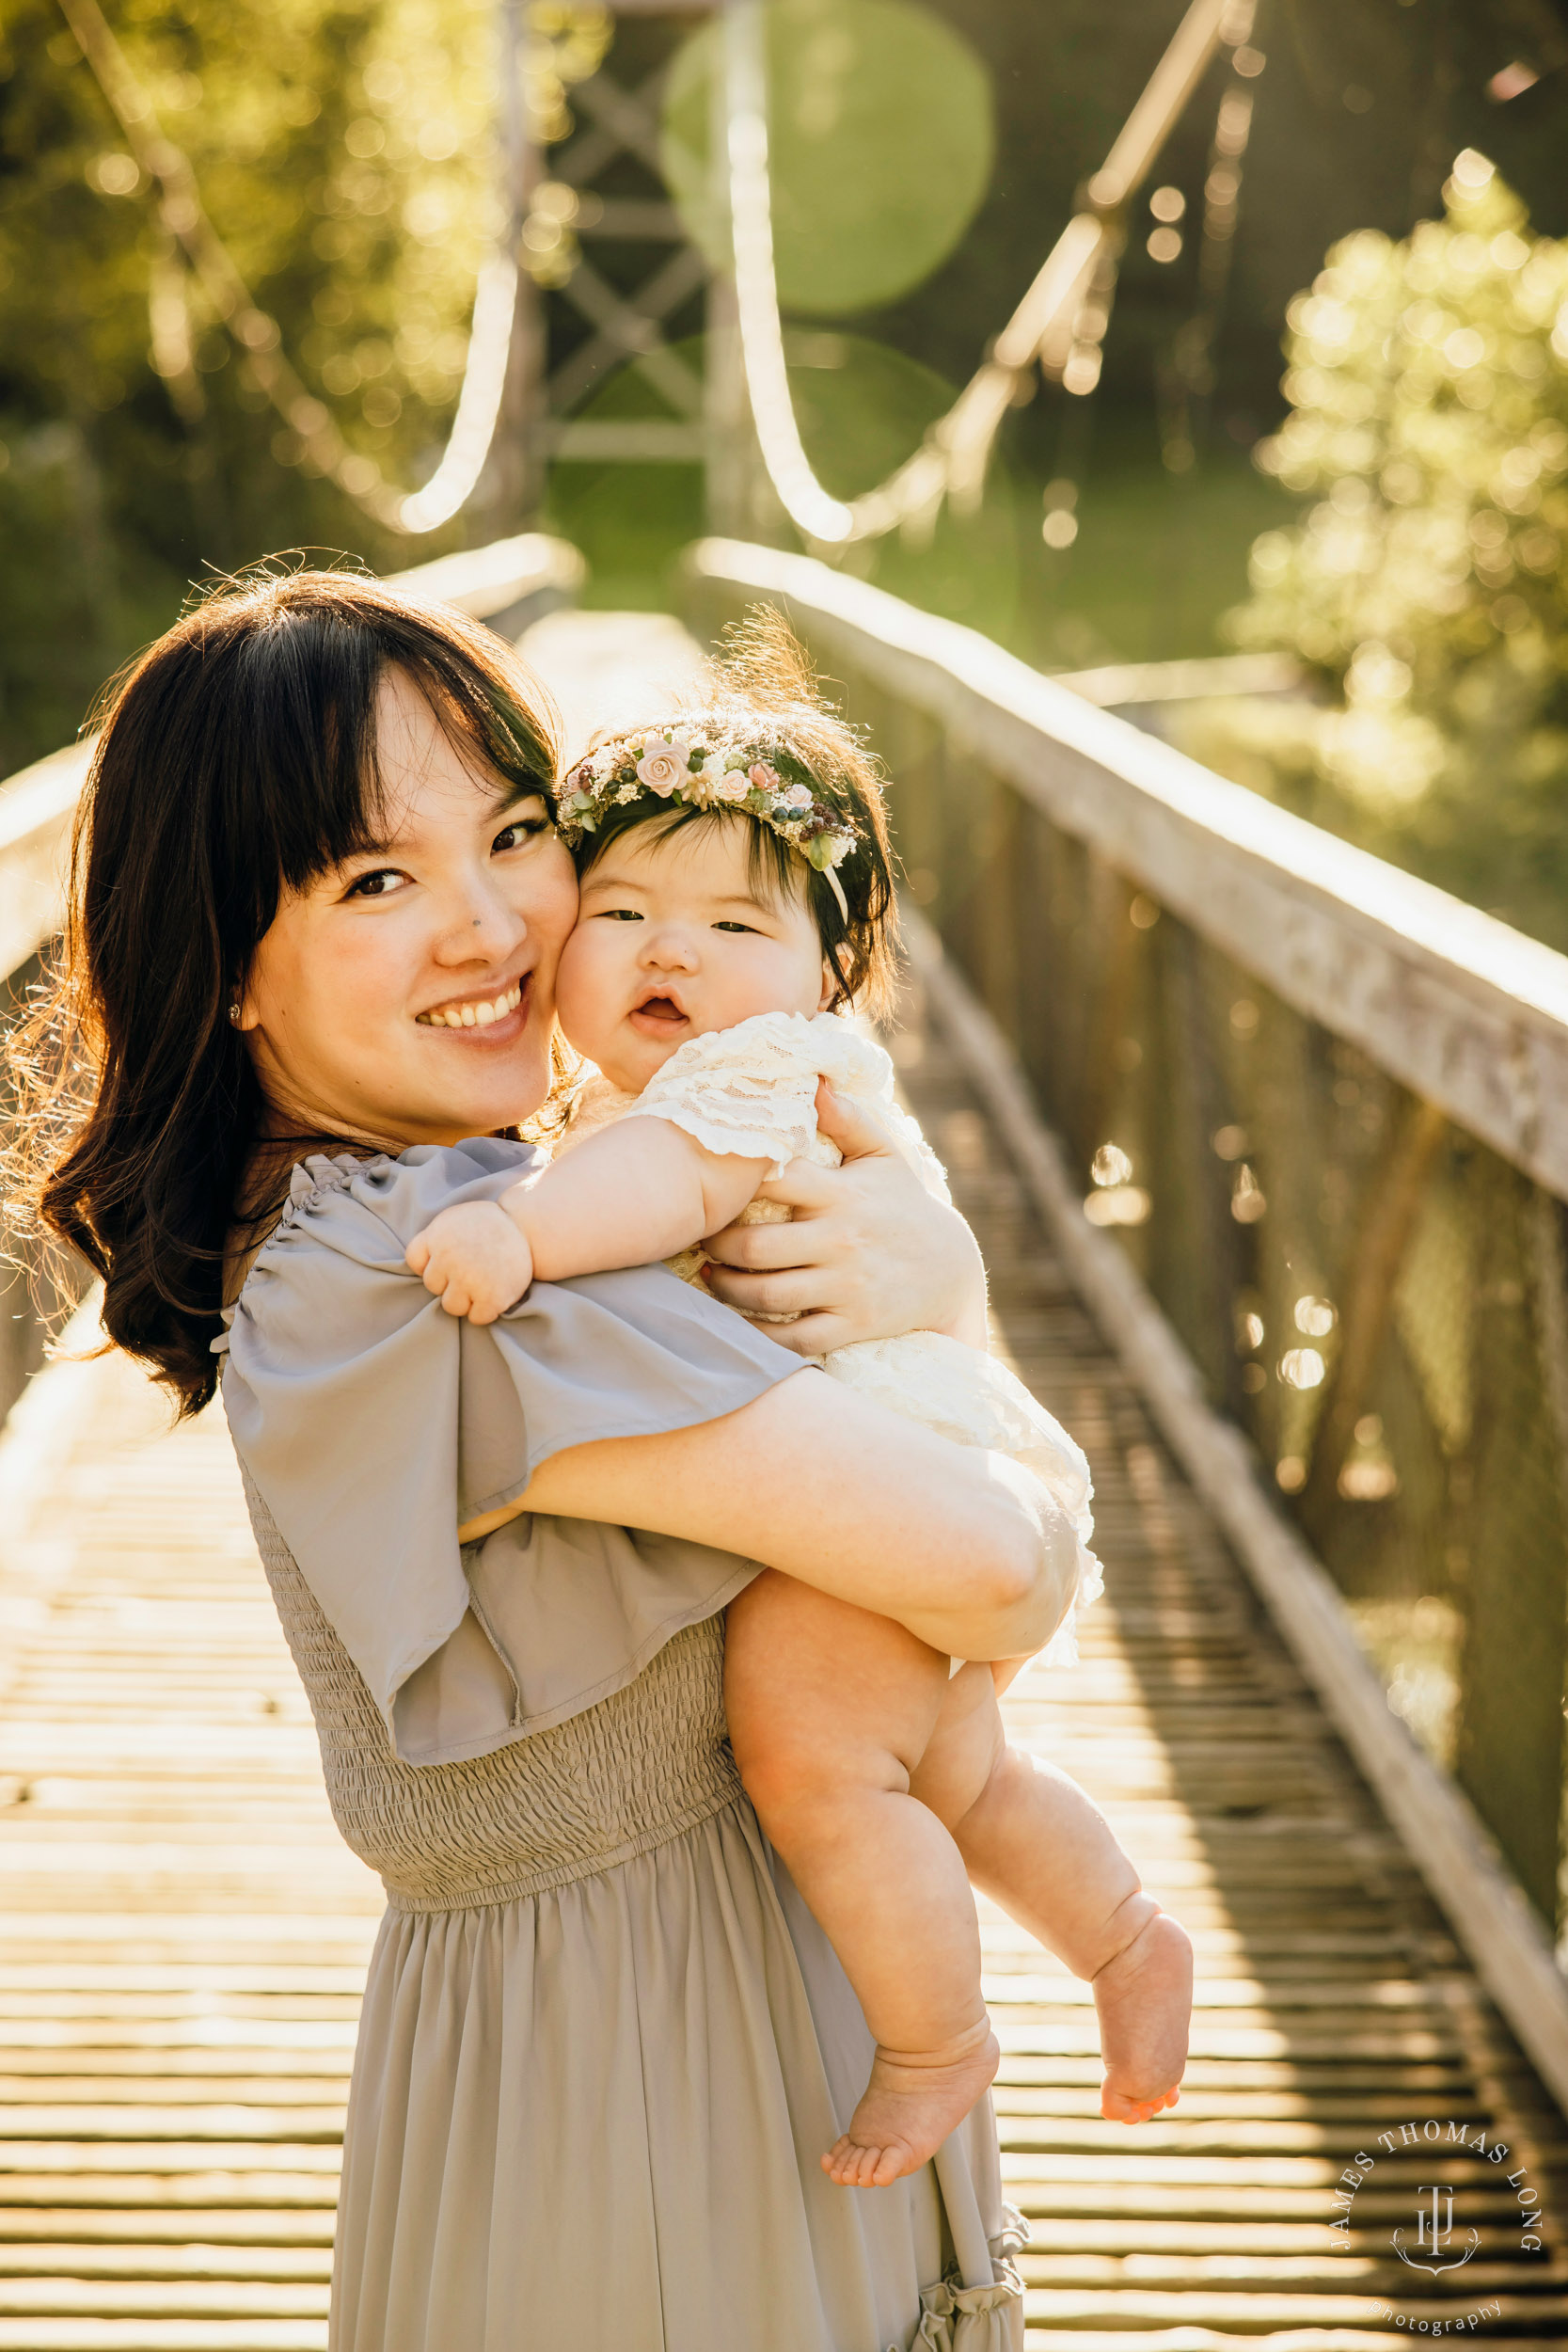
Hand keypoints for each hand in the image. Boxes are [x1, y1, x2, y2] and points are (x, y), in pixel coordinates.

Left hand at [405, 1202, 533, 1323]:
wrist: (529, 1227)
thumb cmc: (491, 1226)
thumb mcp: (456, 1219)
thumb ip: (436, 1238)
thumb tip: (422, 1266)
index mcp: (438, 1235)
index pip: (415, 1260)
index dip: (430, 1263)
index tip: (449, 1260)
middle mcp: (448, 1257)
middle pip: (432, 1285)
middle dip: (449, 1282)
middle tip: (472, 1270)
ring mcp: (468, 1278)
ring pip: (451, 1306)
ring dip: (466, 1300)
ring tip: (483, 1284)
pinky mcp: (490, 1297)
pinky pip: (477, 1318)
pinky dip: (485, 1312)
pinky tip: (495, 1296)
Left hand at [702, 1080, 988, 1354]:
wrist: (950, 1272)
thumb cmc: (904, 1206)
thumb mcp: (885, 1157)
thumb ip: (849, 1119)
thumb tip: (813, 1083)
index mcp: (841, 1194)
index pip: (776, 1181)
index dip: (736, 1182)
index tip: (715, 1186)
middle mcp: (841, 1240)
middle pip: (756, 1246)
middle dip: (717, 1245)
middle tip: (700, 1238)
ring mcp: (846, 1286)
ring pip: (767, 1294)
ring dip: (727, 1289)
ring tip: (712, 1276)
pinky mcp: (851, 1325)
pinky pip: (793, 1338)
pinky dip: (759, 1336)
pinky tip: (739, 1321)